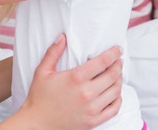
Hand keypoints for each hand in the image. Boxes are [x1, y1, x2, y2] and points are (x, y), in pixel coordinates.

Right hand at [0, 34, 122, 129]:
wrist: (37, 123)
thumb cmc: (39, 97)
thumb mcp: (42, 71)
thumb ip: (53, 52)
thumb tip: (62, 36)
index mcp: (75, 78)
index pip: (103, 62)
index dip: (113, 53)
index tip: (118, 49)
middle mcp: (86, 93)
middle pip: (112, 75)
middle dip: (118, 65)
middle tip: (119, 60)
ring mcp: (91, 109)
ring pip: (115, 91)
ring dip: (119, 80)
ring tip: (117, 74)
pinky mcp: (93, 121)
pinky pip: (114, 109)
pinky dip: (118, 99)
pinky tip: (115, 93)